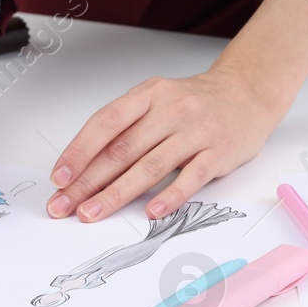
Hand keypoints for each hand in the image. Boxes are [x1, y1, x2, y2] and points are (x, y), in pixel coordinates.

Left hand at [46, 68, 285, 222]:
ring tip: (93, 213)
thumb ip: (128, 126)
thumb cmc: (196, 102)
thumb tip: (85, 167)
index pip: (106, 123)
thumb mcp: (158, 100)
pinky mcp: (220, 152)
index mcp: (150, 94)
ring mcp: (198, 130)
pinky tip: (151, 211)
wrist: (248, 93)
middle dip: (88, 181)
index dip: (79, 151)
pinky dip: (170, 196)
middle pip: (123, 149)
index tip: (59, 178)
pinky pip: (191, 177)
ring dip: (117, 193)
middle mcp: (172, 109)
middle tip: (64, 206)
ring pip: (151, 166)